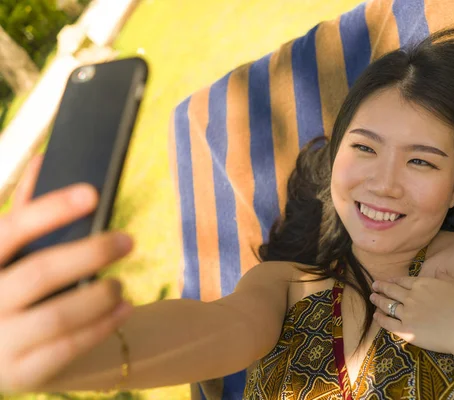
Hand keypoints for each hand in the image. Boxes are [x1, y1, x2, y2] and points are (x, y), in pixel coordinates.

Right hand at [0, 154, 133, 392]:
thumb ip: (21, 212)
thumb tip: (46, 158)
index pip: (11, 228)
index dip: (52, 209)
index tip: (93, 193)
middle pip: (40, 273)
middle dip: (91, 253)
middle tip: (128, 241)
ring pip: (57, 317)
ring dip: (99, 296)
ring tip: (121, 284)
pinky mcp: (18, 375)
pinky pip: (67, 350)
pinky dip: (101, 327)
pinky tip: (124, 310)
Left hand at [370, 270, 453, 354]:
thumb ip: (445, 277)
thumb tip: (439, 271)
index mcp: (423, 284)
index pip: (403, 280)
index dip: (393, 280)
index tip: (387, 279)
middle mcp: (411, 296)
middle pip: (391, 290)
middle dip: (381, 287)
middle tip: (374, 285)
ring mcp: (407, 313)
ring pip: (387, 304)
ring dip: (378, 300)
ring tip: (372, 297)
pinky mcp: (406, 330)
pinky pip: (388, 323)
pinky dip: (380, 318)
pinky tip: (376, 316)